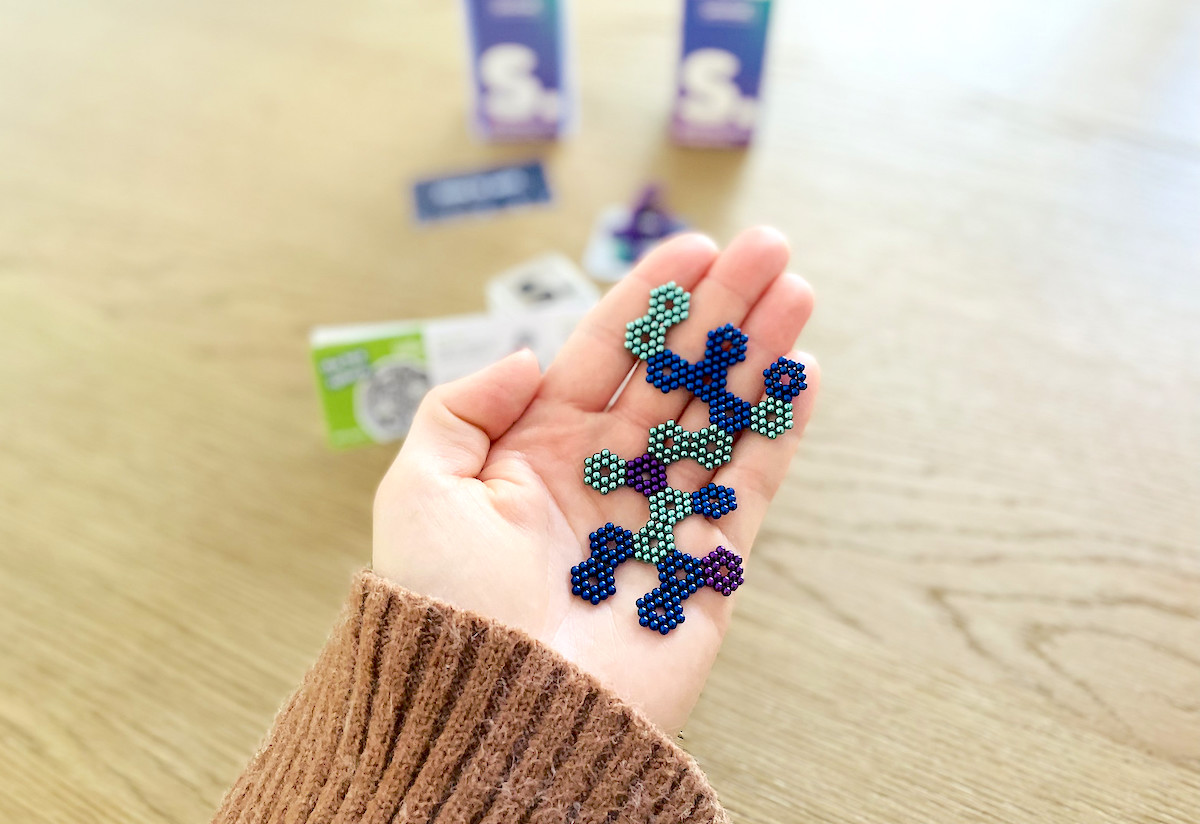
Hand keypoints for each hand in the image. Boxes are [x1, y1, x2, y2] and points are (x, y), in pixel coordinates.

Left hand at [373, 228, 817, 731]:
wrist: (494, 717)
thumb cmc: (444, 606)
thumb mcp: (419, 488)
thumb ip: (461, 408)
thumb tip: (527, 357)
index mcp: (540, 449)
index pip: (606, 353)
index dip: (650, 298)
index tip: (694, 247)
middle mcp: (606, 474)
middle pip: (675, 373)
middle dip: (721, 309)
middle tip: (771, 249)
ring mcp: (661, 516)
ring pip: (721, 415)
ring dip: (760, 354)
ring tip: (798, 292)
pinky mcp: (706, 566)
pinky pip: (752, 485)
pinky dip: (779, 430)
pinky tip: (802, 374)